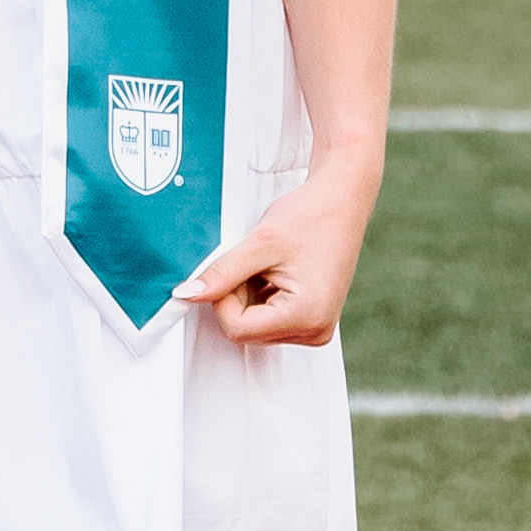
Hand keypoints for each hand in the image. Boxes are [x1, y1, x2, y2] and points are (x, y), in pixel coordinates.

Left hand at [177, 156, 376, 351]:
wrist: (343, 199)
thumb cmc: (312, 216)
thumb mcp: (259, 244)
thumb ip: (221, 274)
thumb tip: (187, 295)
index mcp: (306, 316)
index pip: (237, 329)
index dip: (223, 299)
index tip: (233, 268)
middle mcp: (315, 331)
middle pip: (246, 331)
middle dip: (238, 297)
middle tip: (255, 262)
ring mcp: (316, 328)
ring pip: (256, 327)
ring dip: (250, 297)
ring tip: (270, 265)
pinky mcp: (313, 320)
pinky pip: (271, 320)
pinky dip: (264, 297)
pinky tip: (278, 272)